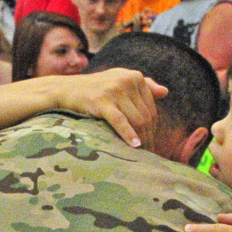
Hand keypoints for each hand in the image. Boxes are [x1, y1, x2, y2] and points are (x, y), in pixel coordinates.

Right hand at [52, 69, 166, 149]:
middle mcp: (126, 80)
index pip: (151, 109)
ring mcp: (114, 90)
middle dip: (148, 137)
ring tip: (142, 155)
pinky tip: (135, 146)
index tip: (151, 143)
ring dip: (142, 140)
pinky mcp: (101, 101)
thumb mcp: (120, 81)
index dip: (153, 129)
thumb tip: (166, 92)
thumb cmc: (96, 88)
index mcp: (134, 76)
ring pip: (137, 120)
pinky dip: (129, 135)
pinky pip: (120, 121)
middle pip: (146, 116)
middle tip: (149, 154)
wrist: (66, 90)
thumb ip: (144, 85)